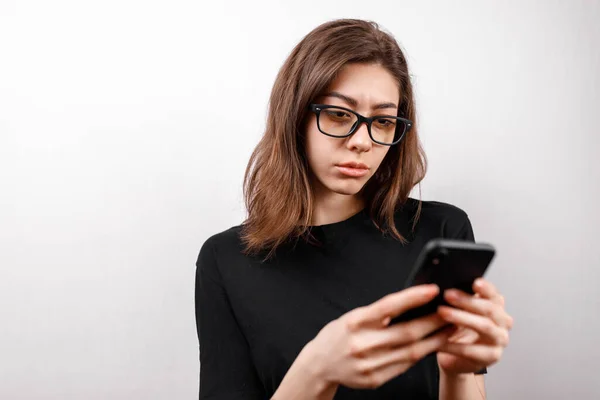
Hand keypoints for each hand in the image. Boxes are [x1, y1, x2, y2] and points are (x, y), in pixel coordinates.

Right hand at [300, 284, 452, 389]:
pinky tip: (432, 345)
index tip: (433, 289)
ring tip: (449, 328)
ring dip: (434, 340)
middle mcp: (361, 344)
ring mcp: (368, 365)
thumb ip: (379, 313)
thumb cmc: (340, 335)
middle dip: (433, 321)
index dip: (413, 297)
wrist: (320, 364)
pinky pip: (405, 366)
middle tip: (451, 311)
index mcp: (354, 322)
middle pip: (406, 333)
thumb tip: (413, 303)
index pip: (388, 307)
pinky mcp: (375, 380)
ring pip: (411, 352)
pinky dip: (421, 355)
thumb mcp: (354, 317)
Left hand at [436, 278, 513, 374]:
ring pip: (484, 326)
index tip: (474, 282)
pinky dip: (453, 345)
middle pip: (489, 308)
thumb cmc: (456, 330)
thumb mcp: (457, 311)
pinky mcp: (491, 357)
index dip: (485, 288)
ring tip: (442, 312)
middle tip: (447, 294)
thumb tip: (443, 285)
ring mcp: (499, 340)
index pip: (494, 294)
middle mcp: (502, 322)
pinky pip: (471, 350)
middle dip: (467, 300)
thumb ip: (457, 299)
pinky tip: (439, 341)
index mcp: (496, 307)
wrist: (454, 358)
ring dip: (462, 318)